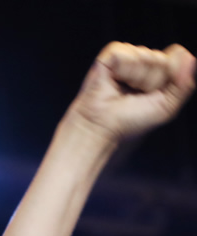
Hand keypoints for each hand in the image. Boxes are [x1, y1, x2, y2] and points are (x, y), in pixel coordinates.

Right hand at [66, 42, 194, 144]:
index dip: (169, 79)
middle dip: (153, 81)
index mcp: (158, 72)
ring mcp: (128, 56)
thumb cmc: (129, 120)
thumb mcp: (167, 106)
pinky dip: (124, 70)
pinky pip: (129, 54)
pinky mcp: (111, 54)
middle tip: (135, 95)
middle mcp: (143, 61)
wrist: (102, 126)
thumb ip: (183, 84)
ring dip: (138, 78)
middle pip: (163, 59)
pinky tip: (114, 80)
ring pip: (147, 56)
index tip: (153, 96)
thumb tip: (189, 56)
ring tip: (123, 90)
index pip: (177, 59)